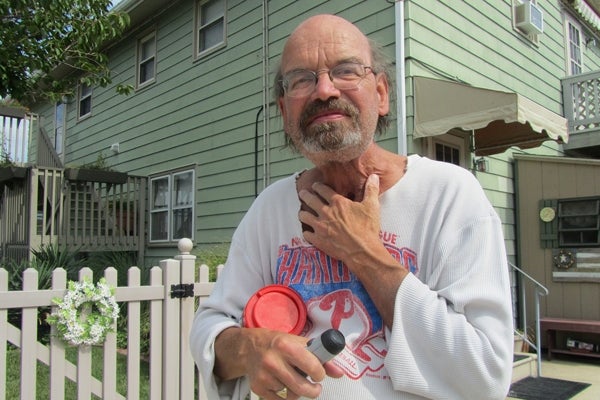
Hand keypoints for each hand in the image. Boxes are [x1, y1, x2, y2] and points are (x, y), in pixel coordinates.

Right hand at [214, 328, 343, 399]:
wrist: (250, 347)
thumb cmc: (279, 344)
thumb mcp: (300, 343)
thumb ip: (321, 357)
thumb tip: (339, 372)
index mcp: (285, 345)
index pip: (312, 366)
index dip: (320, 373)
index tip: (319, 374)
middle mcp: (273, 361)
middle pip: (302, 387)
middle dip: (313, 390)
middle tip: (315, 387)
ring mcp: (264, 375)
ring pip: (292, 394)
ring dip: (298, 390)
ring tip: (295, 380)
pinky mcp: (258, 387)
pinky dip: (286, 395)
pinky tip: (283, 384)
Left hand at [297, 174, 406, 327]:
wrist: (362, 250)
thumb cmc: (367, 228)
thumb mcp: (372, 206)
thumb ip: (371, 190)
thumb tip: (374, 176)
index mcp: (337, 202)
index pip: (323, 189)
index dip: (318, 186)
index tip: (315, 185)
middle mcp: (326, 212)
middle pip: (310, 200)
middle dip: (305, 195)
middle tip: (302, 193)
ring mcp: (320, 226)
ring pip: (304, 216)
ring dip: (302, 213)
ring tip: (302, 212)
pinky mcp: (318, 239)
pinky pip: (306, 233)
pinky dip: (306, 232)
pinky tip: (308, 231)